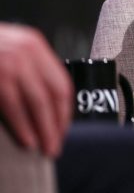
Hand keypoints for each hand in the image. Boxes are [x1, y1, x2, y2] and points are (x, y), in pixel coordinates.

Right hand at [0, 23, 72, 155]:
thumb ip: (29, 69)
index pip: (61, 82)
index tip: (63, 128)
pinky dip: (23, 126)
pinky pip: (14, 107)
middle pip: (53, 94)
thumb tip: (47, 107)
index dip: (64, 110)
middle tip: (55, 144)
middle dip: (56, 124)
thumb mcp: (10, 50)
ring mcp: (10, 63)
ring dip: (44, 129)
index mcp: (34, 45)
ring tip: (45, 146)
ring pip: (38, 102)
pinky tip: (27, 140)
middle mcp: (26, 52)